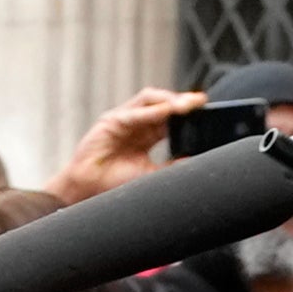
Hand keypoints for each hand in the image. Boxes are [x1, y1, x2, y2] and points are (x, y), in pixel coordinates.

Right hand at [53, 86, 199, 201]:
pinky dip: (152, 110)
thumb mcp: (151, 175)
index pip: (171, 119)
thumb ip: (171, 166)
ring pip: (151, 100)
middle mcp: (136, 124)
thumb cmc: (113, 185)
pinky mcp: (111, 120)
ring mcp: (124, 120)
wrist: (86, 191)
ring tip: (187, 105)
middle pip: (164, 105)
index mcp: (146, 137)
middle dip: (183, 103)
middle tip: (201, 102)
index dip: (188, 114)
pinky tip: (167, 110)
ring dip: (170, 100)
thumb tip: (195, 160)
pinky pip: (135, 111)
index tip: (207, 113)